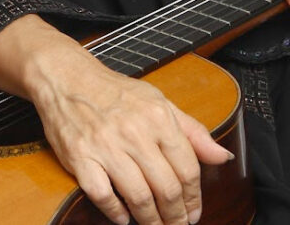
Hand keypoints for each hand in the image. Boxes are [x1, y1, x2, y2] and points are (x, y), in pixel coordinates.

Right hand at [0, 15, 233, 224]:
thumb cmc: (116, 92)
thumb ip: (193, 132)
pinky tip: (124, 218)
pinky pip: (102, 195)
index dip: (195, 198)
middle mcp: (135, 132)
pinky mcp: (80, 158)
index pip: (188, 169)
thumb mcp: (160, 103)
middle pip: (166, 188)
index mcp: (159, 118)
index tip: (194, 212)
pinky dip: (115, 213)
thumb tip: (222, 157)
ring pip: (138, 196)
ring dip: (151, 220)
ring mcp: (106, 146)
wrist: (68, 79)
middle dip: (176, 216)